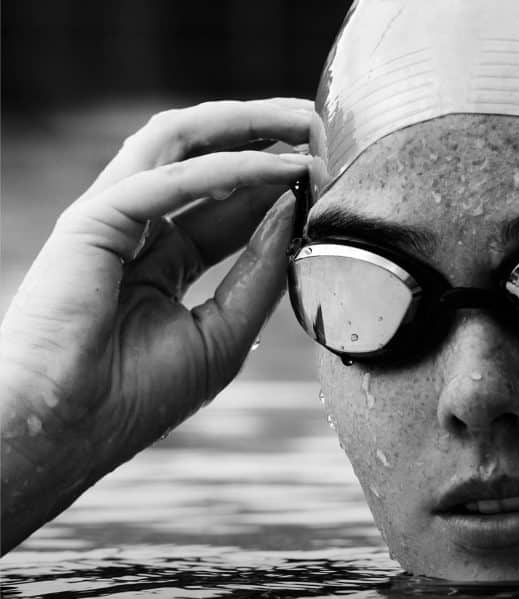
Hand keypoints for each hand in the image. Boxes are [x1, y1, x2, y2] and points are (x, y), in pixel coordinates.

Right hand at [0, 99, 312, 551]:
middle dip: (265, 137)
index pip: (229, 206)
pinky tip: (274, 168)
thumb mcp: (222, 332)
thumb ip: (259, 272)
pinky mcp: (91, 222)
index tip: (330, 169)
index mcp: (164, 264)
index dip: (278, 185)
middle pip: (207, 161)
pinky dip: (225, 170)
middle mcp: (137, 232)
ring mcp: (112, 221)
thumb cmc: (135, 397)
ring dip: (245, 127)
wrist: (64, 433)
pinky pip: (166, 180)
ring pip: (179, 145)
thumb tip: (294, 210)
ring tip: (303, 121)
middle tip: (322, 123)